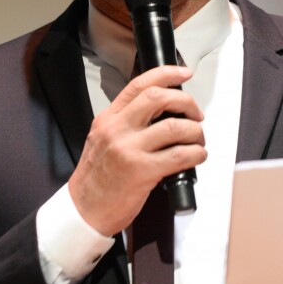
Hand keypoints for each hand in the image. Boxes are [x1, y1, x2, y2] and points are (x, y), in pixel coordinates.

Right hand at [68, 65, 205, 235]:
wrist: (84, 209)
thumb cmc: (97, 176)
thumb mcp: (102, 137)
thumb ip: (126, 120)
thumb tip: (161, 108)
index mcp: (109, 117)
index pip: (140, 84)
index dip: (166, 74)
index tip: (184, 74)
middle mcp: (118, 129)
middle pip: (158, 98)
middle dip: (186, 102)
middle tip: (196, 114)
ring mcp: (129, 149)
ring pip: (174, 127)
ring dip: (195, 132)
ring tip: (198, 139)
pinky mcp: (141, 172)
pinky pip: (179, 156)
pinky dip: (196, 153)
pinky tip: (197, 156)